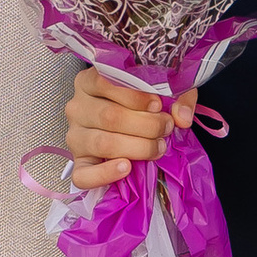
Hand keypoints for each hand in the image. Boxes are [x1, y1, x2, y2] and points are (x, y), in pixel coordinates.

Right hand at [64, 62, 196, 193]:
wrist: (132, 124)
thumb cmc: (142, 103)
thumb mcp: (161, 90)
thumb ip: (176, 97)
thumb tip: (182, 117)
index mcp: (88, 82)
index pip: (103, 82)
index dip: (134, 96)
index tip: (158, 104)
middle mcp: (77, 108)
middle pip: (108, 116)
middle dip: (144, 125)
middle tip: (166, 128)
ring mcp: (74, 137)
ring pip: (101, 143)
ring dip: (136, 147)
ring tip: (158, 147)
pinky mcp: (78, 164)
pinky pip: (83, 175)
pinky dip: (105, 173)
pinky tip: (126, 168)